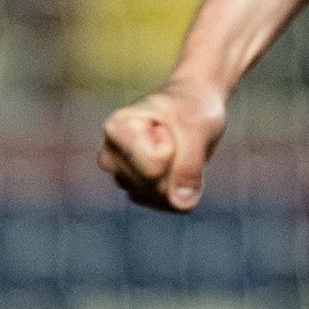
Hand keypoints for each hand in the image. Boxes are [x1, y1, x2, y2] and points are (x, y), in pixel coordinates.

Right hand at [101, 76, 229, 212]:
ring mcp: (122, 177)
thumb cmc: (192, 106)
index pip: (152, 165)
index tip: (168, 126)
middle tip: (177, 138)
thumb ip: (190, 164)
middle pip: (153, 185)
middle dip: (177, 166)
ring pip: (159, 198)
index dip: (173, 147)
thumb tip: (182, 204)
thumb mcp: (198, 126)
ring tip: (177, 149)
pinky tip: (180, 164)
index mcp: (116, 130)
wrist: (194, 102)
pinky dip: (182, 189)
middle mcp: (111, 156)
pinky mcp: (138, 191)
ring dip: (180, 178)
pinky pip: (167, 205)